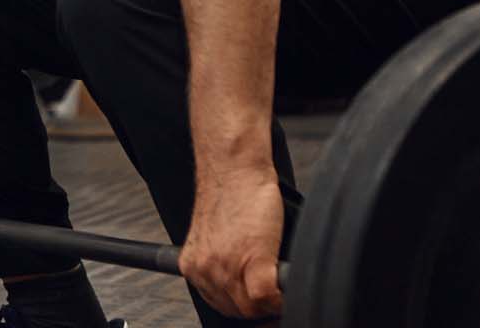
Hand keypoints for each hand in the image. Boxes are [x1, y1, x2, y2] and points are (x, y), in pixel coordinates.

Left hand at [180, 165, 284, 319]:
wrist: (235, 169)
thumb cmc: (234, 196)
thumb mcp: (220, 237)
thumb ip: (227, 265)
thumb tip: (248, 287)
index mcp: (194, 265)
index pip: (222, 304)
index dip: (246, 305)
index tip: (261, 303)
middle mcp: (204, 269)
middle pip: (238, 310)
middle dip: (261, 306)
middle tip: (276, 294)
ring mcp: (224, 267)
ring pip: (253, 308)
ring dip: (272, 301)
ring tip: (281, 284)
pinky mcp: (251, 260)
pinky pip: (267, 297)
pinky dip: (282, 296)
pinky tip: (286, 282)